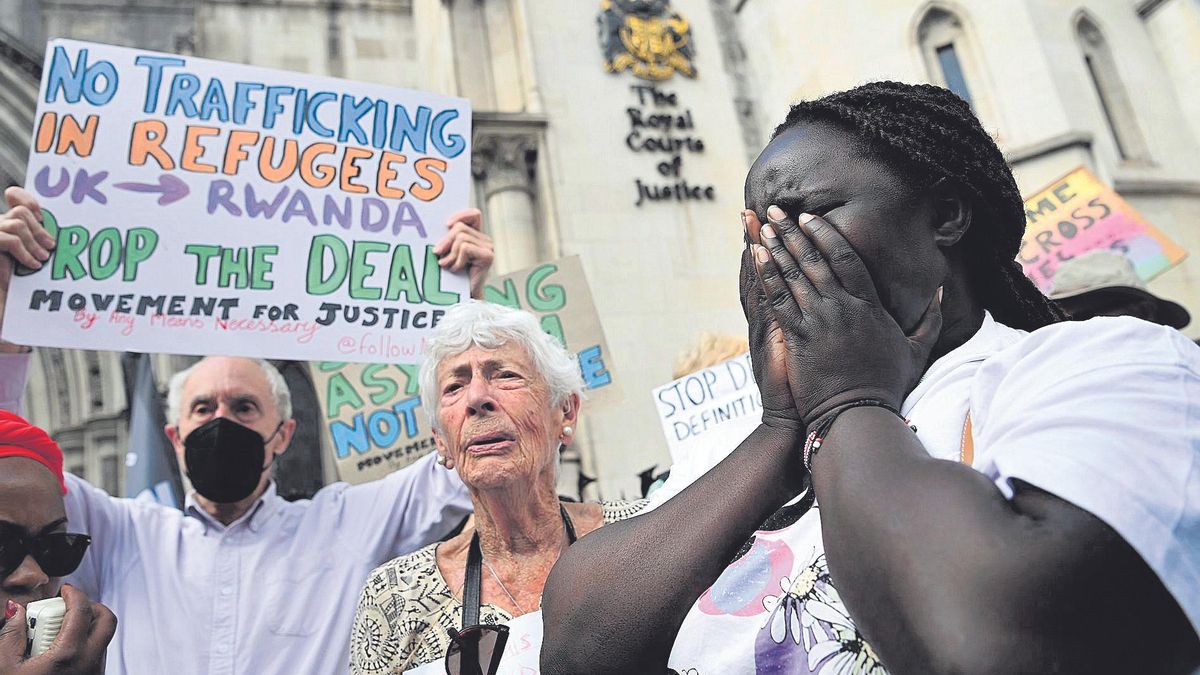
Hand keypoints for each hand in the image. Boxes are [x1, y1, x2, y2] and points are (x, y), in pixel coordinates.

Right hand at [0, 187, 52, 351]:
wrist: (3, 314)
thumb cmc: (20, 295)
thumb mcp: (36, 267)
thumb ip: (43, 249)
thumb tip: (65, 241)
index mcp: (8, 232)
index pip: (14, 199)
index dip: (26, 198)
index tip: (43, 213)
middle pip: (19, 211)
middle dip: (38, 227)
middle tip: (51, 247)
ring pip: (15, 222)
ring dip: (33, 240)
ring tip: (42, 259)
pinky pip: (7, 239)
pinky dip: (23, 251)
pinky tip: (32, 265)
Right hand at [0, 586, 115, 674]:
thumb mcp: (5, 666)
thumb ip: (12, 633)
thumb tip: (16, 609)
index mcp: (69, 655)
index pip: (83, 610)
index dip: (74, 594)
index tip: (64, 589)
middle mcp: (89, 662)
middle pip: (106, 620)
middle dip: (91, 606)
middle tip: (69, 605)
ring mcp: (95, 673)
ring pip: (104, 638)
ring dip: (88, 626)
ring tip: (59, 631)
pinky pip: (98, 654)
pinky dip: (86, 643)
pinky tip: (61, 649)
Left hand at [433, 208, 493, 299]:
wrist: (462, 298)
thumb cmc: (452, 276)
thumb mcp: (448, 253)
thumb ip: (447, 240)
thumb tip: (434, 227)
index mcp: (476, 236)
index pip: (474, 214)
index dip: (461, 215)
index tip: (447, 225)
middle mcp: (485, 240)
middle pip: (460, 228)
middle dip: (445, 241)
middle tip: (437, 254)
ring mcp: (488, 248)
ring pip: (461, 238)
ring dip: (450, 254)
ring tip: (448, 266)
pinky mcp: (488, 256)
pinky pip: (465, 248)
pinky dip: (457, 260)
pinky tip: (456, 269)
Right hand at [739, 210, 801, 432]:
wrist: (796, 423)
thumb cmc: (814, 394)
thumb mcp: (814, 360)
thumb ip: (819, 335)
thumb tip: (835, 313)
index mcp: (787, 322)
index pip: (781, 278)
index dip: (778, 251)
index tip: (777, 223)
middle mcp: (774, 321)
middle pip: (766, 272)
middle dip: (761, 240)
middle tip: (752, 209)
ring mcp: (770, 328)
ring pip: (761, 280)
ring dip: (756, 249)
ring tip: (750, 221)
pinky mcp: (773, 339)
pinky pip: (765, 301)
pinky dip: (758, 278)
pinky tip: (753, 255)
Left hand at [751, 206, 941, 424]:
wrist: (857, 416)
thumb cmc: (886, 386)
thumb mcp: (917, 350)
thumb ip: (932, 318)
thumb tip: (943, 290)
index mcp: (870, 307)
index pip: (847, 259)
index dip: (826, 234)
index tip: (809, 217)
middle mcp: (844, 308)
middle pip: (816, 259)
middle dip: (795, 231)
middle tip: (776, 208)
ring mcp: (819, 321)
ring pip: (794, 274)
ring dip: (777, 247)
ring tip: (762, 225)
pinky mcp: (798, 337)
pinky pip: (779, 298)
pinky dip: (767, 274)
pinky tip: (756, 256)